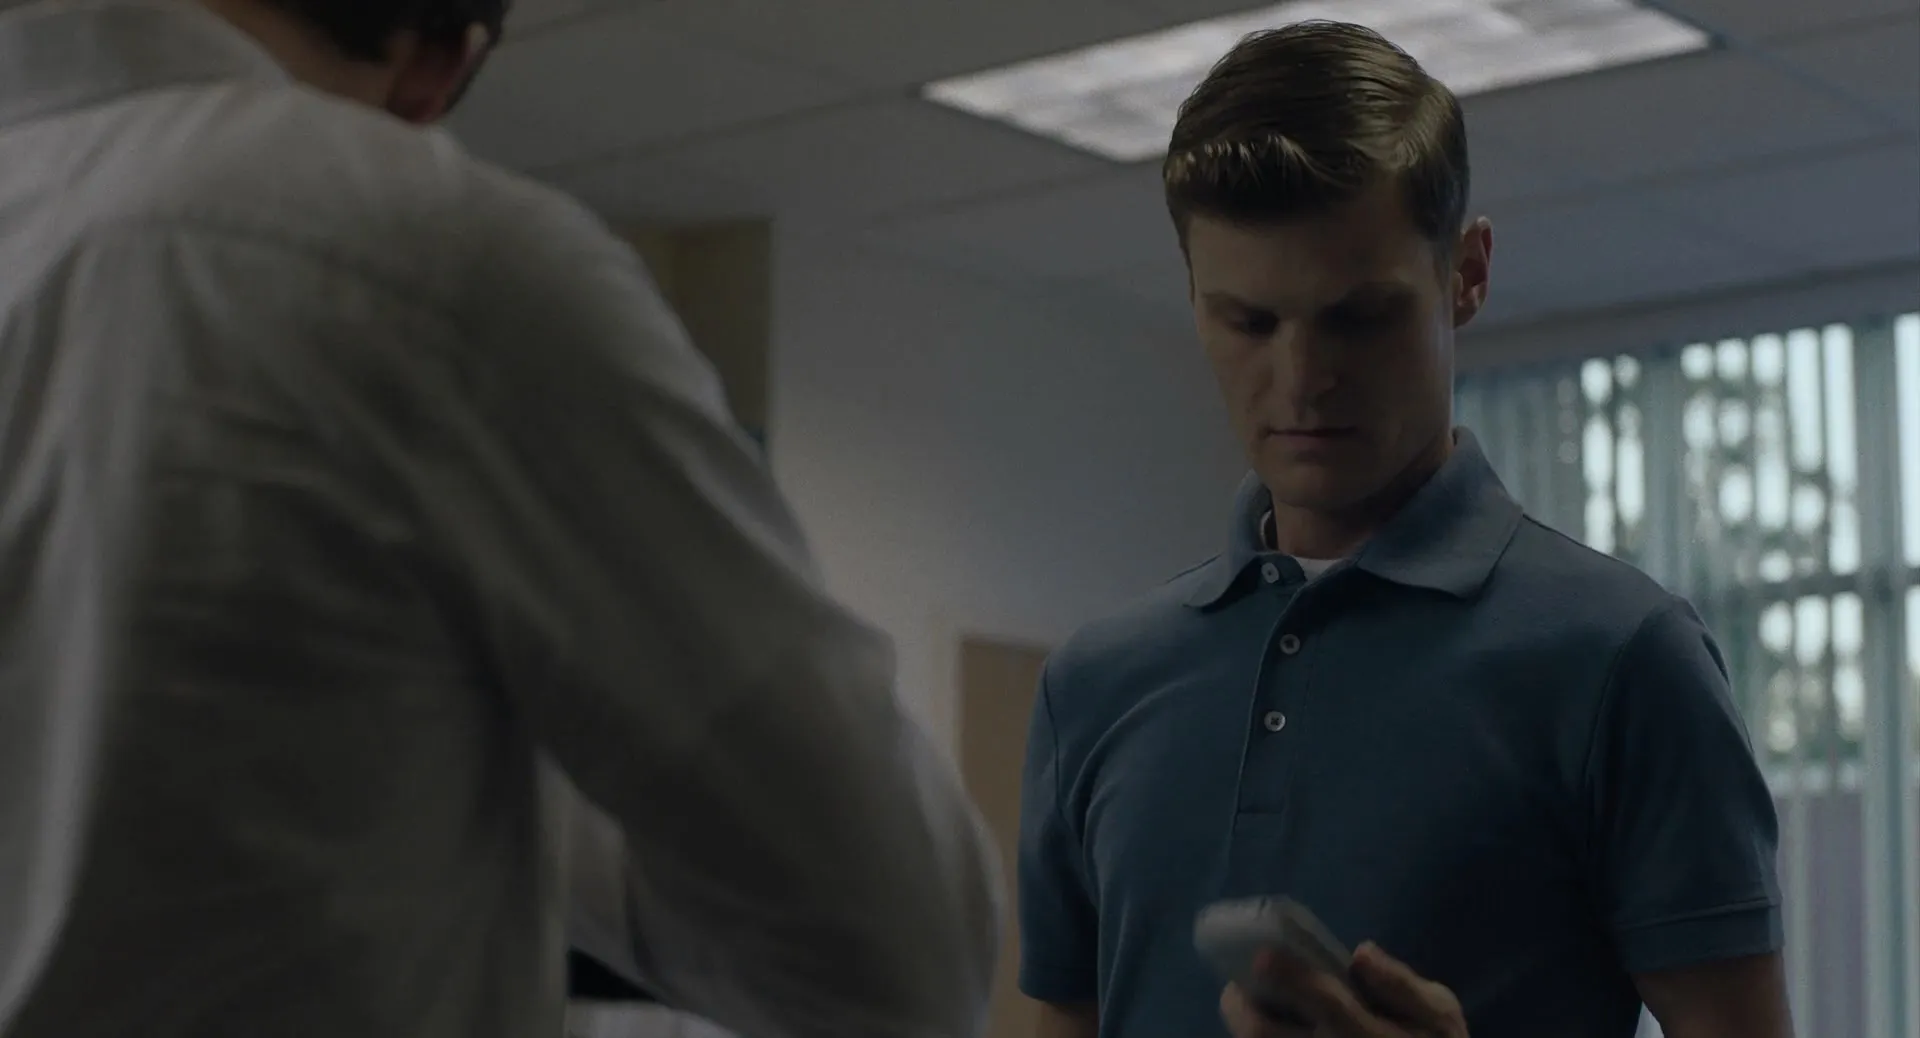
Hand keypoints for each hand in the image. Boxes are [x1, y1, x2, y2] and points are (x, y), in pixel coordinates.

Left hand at [1219, 942, 1467, 1037]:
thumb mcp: (1440, 1019)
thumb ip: (1403, 987)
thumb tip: (1361, 954)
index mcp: (1369, 1033)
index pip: (1322, 1001)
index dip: (1288, 975)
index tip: (1262, 954)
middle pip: (1264, 1035)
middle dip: (1241, 1009)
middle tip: (1237, 989)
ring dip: (1245, 1030)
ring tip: (1247, 1011)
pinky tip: (1267, 1034)